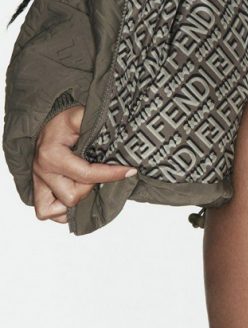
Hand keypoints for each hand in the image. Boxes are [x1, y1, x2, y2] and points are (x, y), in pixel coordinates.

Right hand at [32, 104, 136, 223]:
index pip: (86, 174)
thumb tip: (120, 130)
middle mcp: (42, 172)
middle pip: (73, 196)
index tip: (129, 171)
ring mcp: (38, 182)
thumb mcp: (80, 115)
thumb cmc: (63, 119)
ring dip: (76, 199)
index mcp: (52, 155)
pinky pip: (44, 211)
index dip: (111, 174)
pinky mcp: (37, 189)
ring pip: (57, 210)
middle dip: (91, 187)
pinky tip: (76, 192)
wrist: (47, 120)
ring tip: (88, 183)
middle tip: (101, 172)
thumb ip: (97, 121)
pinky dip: (62, 209)